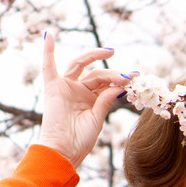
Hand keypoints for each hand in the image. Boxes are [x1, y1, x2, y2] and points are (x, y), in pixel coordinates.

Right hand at [36, 33, 132, 168]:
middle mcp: (79, 91)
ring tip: (111, 51)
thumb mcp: (98, 120)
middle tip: (129, 75)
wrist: (63, 151)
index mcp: (91, 100)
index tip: (137, 79)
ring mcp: (66, 87)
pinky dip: (48, 50)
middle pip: (98, 74)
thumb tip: (117, 87)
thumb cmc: (80, 141)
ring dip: (95, 56)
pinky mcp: (53, 88)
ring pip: (82, 66)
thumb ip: (105, 101)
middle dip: (114, 73)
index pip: (107, 84)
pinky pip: (48, 66)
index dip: (121, 81)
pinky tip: (49, 34)